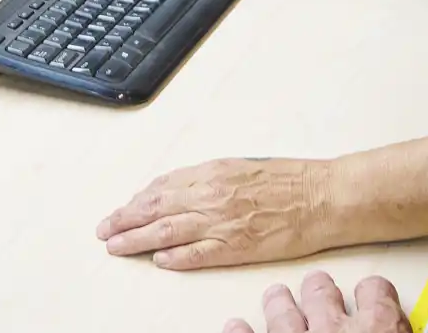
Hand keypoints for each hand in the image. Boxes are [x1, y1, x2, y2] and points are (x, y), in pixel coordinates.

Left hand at [97, 158, 331, 269]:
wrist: (322, 195)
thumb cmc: (290, 179)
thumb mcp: (243, 166)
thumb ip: (211, 178)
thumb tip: (180, 189)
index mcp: (213, 172)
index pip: (163, 186)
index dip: (138, 199)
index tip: (124, 208)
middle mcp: (212, 195)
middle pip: (156, 208)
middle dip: (125, 219)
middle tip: (105, 229)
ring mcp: (222, 222)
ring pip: (167, 231)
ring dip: (136, 239)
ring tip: (116, 246)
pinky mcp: (236, 246)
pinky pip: (197, 254)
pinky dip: (174, 257)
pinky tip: (159, 260)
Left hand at [224, 273, 409, 332]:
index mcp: (377, 328)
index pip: (377, 293)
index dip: (372, 292)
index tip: (370, 291)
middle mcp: (333, 328)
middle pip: (323, 294)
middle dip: (318, 288)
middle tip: (316, 282)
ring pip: (283, 312)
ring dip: (278, 303)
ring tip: (275, 295)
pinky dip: (239, 332)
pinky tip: (234, 327)